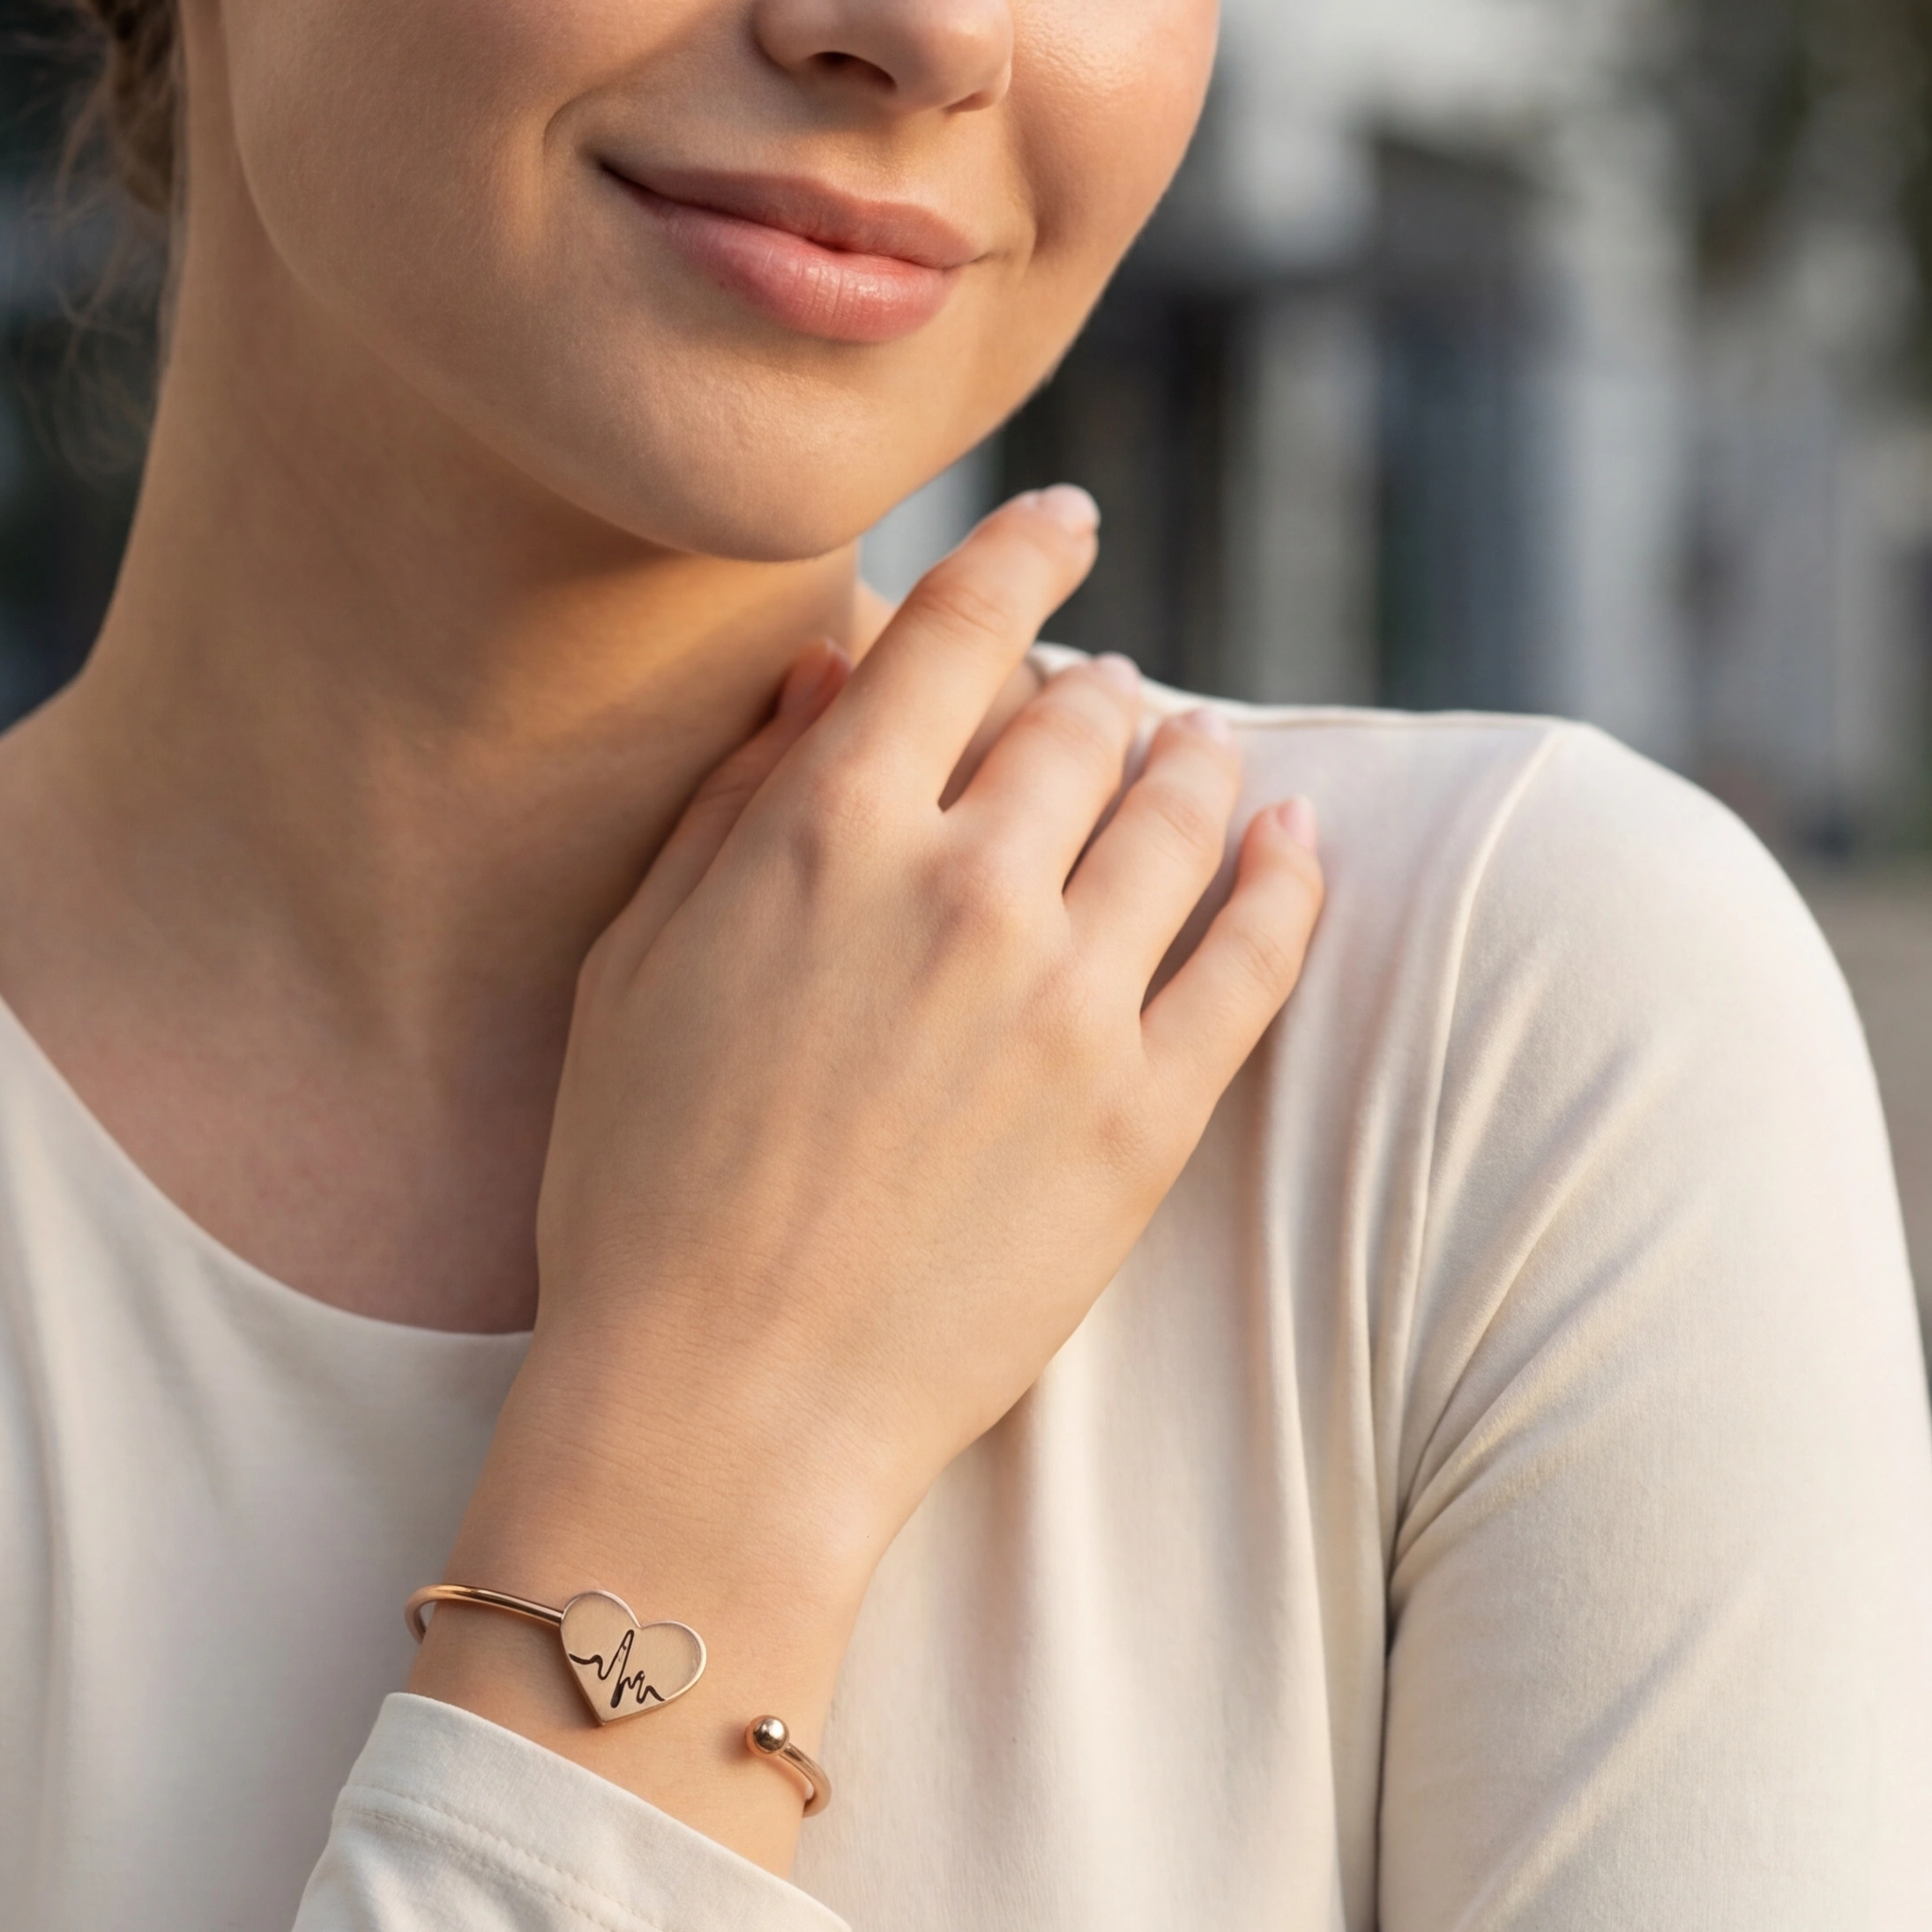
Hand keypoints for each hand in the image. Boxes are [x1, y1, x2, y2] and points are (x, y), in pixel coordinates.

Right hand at [414, 490, 1325, 1858]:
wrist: (721, 1409)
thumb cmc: (639, 1189)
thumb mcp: (635, 966)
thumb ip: (732, 802)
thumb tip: (831, 673)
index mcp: (827, 833)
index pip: (959, 628)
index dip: (1025, 552)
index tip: (1066, 522)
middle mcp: (964, 888)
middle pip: (1085, 719)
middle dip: (1102, 685)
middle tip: (1111, 692)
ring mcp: (1071, 999)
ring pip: (1186, 815)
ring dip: (1201, 760)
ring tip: (1206, 755)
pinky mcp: (1148, 1113)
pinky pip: (1257, 955)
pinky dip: (1288, 879)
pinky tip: (1296, 845)